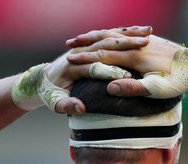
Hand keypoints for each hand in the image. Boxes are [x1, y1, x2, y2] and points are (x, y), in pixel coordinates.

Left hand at [11, 26, 152, 113]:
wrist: (40, 81)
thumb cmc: (49, 94)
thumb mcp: (54, 103)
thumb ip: (67, 105)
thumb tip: (80, 107)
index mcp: (72, 67)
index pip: (96, 66)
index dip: (113, 70)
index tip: (131, 75)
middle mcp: (80, 52)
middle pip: (107, 45)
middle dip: (127, 44)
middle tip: (146, 45)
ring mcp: (85, 47)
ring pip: (110, 36)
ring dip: (129, 35)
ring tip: (147, 34)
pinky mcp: (89, 47)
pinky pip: (110, 36)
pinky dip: (125, 33)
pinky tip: (140, 32)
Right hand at [66, 28, 187, 98]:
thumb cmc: (177, 82)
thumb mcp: (155, 90)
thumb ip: (132, 88)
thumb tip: (111, 88)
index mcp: (134, 57)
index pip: (103, 56)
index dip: (85, 58)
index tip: (69, 61)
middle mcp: (137, 45)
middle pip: (105, 41)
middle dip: (86, 43)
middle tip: (68, 46)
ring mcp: (144, 40)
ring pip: (114, 34)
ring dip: (97, 37)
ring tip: (83, 39)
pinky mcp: (150, 40)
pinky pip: (126, 33)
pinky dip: (113, 34)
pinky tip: (108, 37)